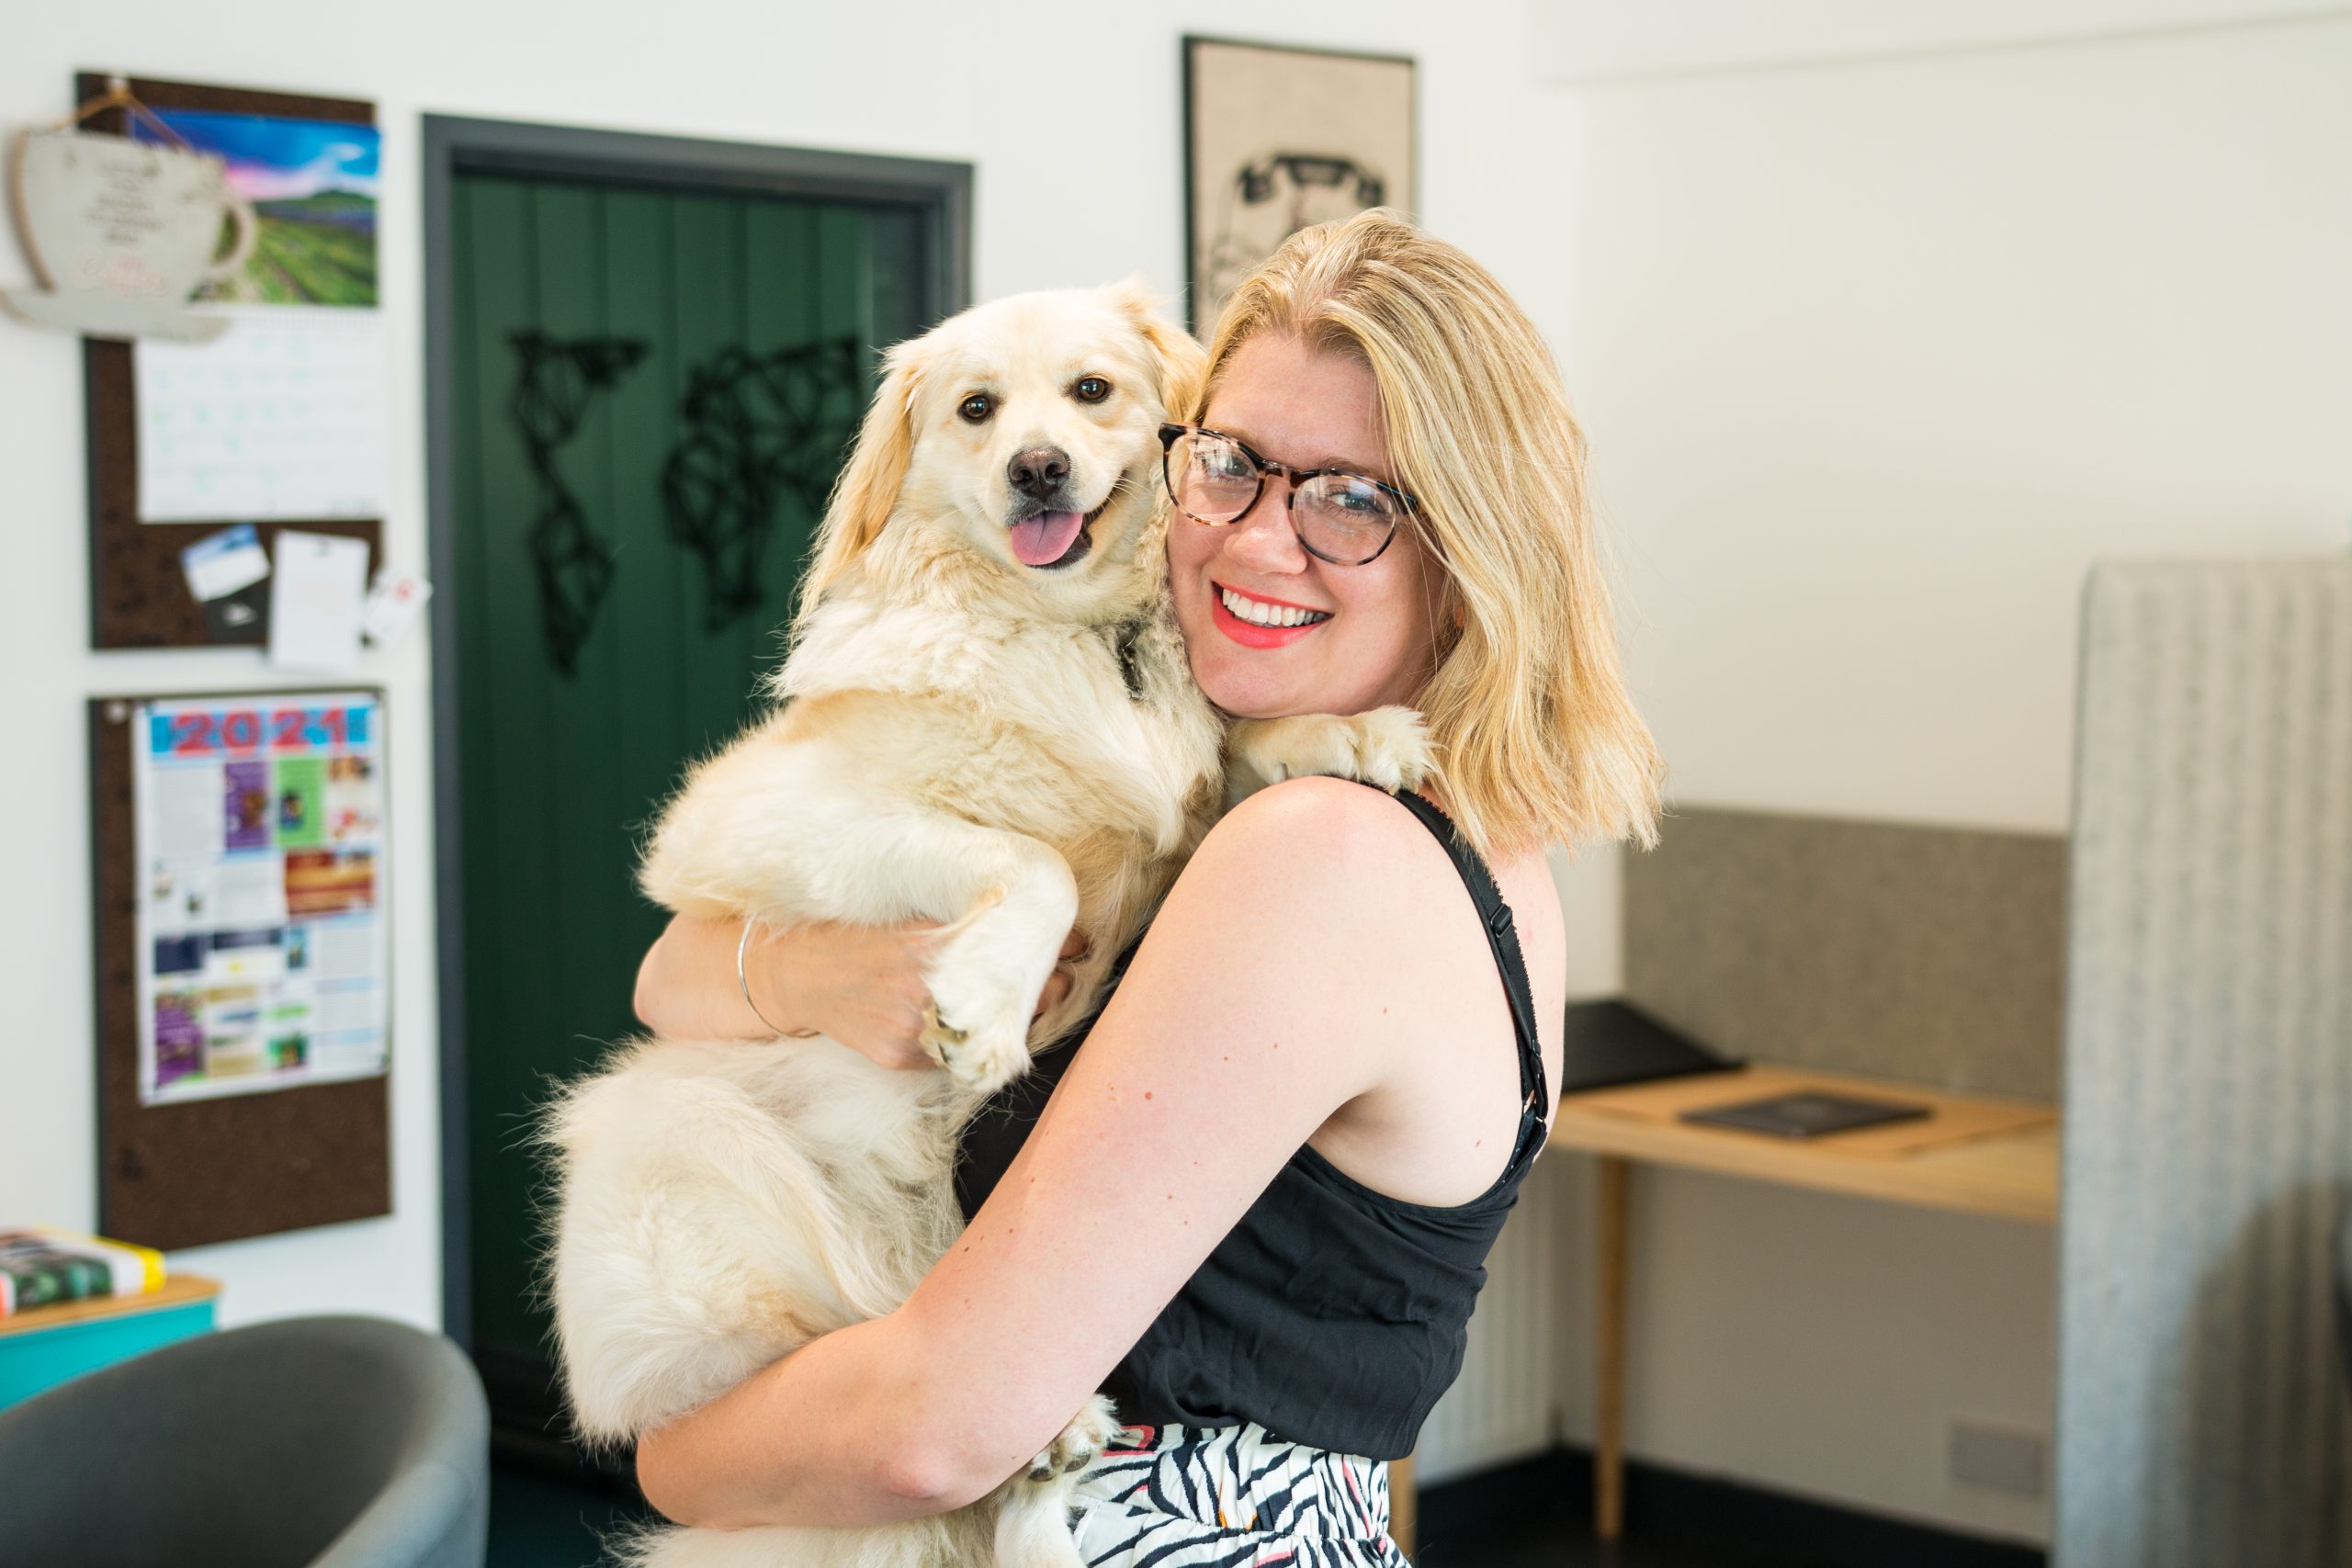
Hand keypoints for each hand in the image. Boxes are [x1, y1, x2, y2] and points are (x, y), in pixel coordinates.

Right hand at [636, 916, 1090, 1073]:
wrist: (784, 973)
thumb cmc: (853, 932)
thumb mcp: (907, 908)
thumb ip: (965, 913)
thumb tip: (1042, 919)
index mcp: (928, 937)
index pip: (1014, 947)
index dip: (1055, 947)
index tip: (1078, 943)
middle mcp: (921, 984)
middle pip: (1016, 994)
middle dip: (1046, 985)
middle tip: (1062, 971)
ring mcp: (910, 1026)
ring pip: (992, 1029)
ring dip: (1015, 1015)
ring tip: (1029, 998)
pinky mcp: (899, 1057)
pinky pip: (956, 1054)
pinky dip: (969, 1040)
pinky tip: (968, 1022)